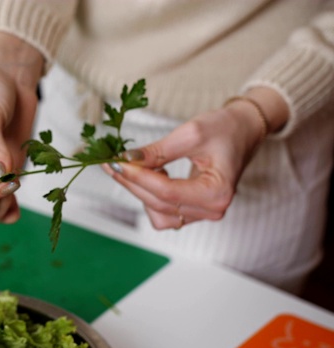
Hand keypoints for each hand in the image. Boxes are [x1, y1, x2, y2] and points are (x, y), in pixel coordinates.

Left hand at [103, 87, 287, 229]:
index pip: (168, 192)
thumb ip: (158, 151)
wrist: (243, 131)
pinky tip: (148, 175)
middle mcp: (212, 209)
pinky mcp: (193, 210)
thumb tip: (126, 159)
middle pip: (159, 203)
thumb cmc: (224, 129)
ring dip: (139, 190)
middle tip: (111, 163)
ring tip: (130, 166)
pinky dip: (149, 196)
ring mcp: (203, 213)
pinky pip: (163, 213)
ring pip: (158, 211)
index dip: (139, 178)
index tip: (117, 163)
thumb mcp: (191, 133)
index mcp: (218, 192)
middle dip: (132, 182)